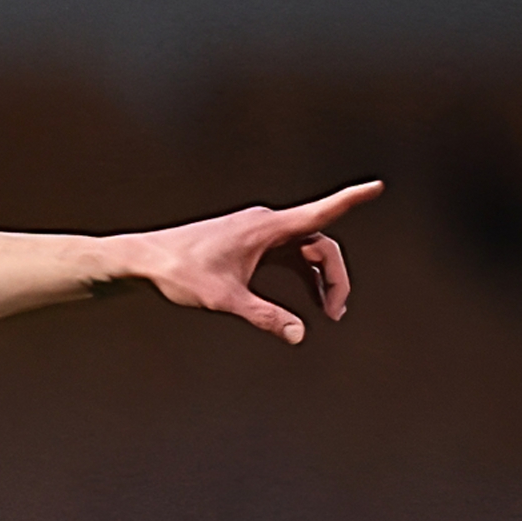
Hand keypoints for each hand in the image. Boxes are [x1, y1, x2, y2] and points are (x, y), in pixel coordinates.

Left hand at [116, 180, 382, 343]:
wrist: (145, 259)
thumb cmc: (179, 272)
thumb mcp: (224, 299)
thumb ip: (264, 317)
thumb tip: (298, 334)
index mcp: (266, 228)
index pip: (319, 212)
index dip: (350, 200)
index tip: (377, 186)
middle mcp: (266, 224)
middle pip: (319, 244)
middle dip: (334, 276)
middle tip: (336, 312)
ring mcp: (258, 233)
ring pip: (305, 251)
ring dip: (320, 278)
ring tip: (328, 311)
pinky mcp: (249, 243)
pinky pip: (288, 255)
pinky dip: (303, 274)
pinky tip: (308, 299)